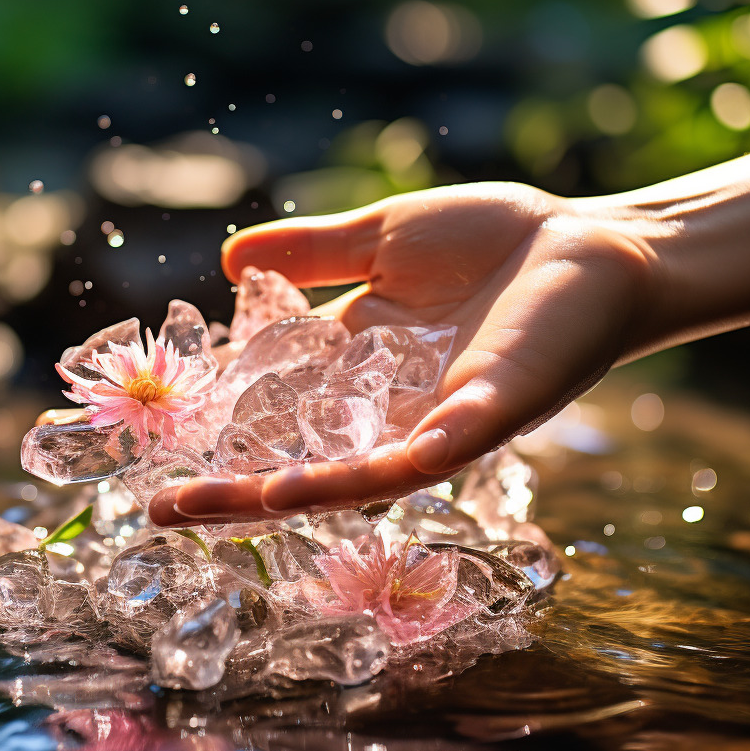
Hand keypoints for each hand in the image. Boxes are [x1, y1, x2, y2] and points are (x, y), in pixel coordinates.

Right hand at [148, 181, 658, 525]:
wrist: (592, 242)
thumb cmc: (496, 240)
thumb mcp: (382, 239)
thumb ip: (310, 254)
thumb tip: (228, 262)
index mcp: (358, 365)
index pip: (274, 407)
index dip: (218, 427)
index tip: (158, 442)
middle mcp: (384, 409)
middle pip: (296, 457)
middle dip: (229, 487)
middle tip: (158, 510)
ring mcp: (428, 423)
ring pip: (342, 476)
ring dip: (273, 496)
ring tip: (206, 511)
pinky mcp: (478, 423)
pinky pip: (410, 462)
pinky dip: (353, 477)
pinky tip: (297, 492)